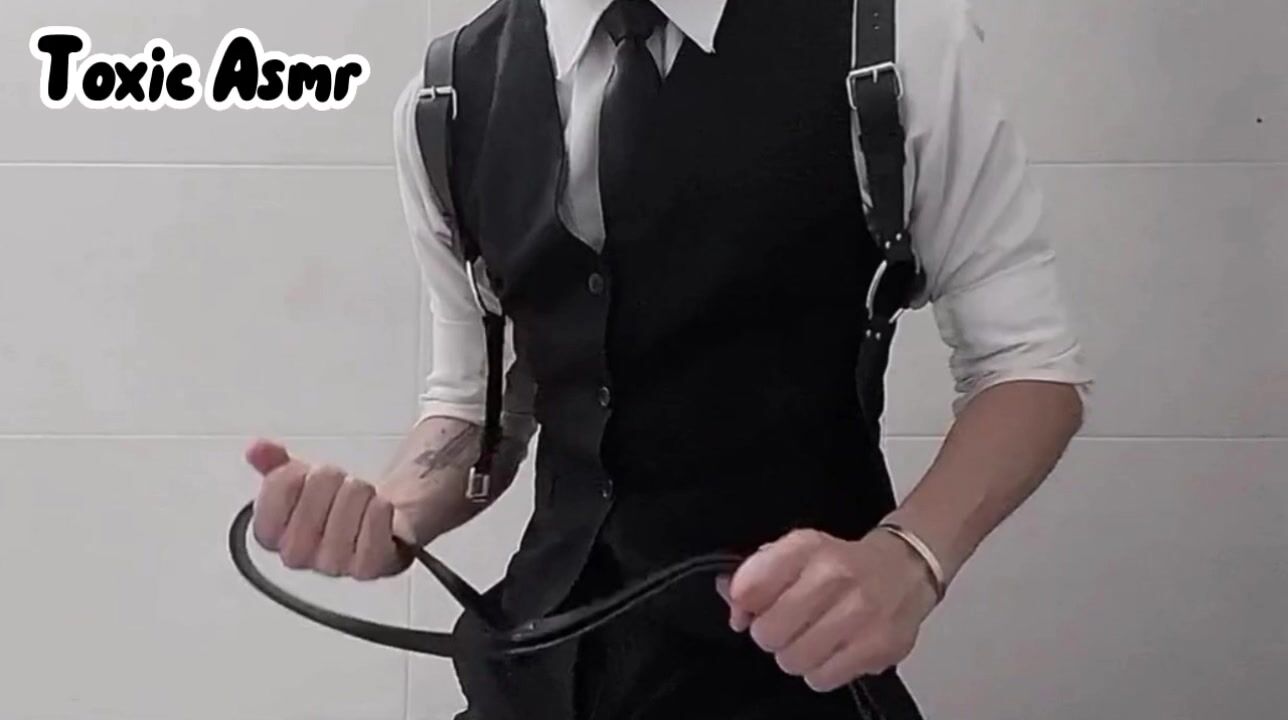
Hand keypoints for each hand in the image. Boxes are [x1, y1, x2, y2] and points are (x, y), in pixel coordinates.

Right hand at [244, 439, 412, 579]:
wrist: (376, 523)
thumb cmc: (334, 504)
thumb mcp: (300, 478)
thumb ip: (274, 463)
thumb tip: (257, 449)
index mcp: (273, 535)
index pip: (271, 502)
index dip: (291, 478)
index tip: (303, 472)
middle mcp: (299, 555)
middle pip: (309, 509)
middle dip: (327, 481)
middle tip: (337, 479)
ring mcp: (333, 565)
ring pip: (344, 519)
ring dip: (358, 493)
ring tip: (361, 492)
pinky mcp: (370, 567)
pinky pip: (373, 539)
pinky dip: (379, 512)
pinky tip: (378, 505)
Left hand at [715, 528, 939, 691]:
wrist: (905, 569)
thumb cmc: (843, 564)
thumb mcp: (796, 553)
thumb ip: (756, 576)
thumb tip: (734, 608)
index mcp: (808, 547)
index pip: (750, 587)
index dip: (743, 605)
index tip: (752, 607)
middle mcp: (834, 575)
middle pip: (767, 633)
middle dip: (771, 634)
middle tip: (788, 626)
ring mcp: (860, 613)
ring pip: (792, 660)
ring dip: (796, 655)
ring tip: (812, 638)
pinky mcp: (878, 646)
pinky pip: (822, 678)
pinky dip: (821, 670)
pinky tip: (833, 650)